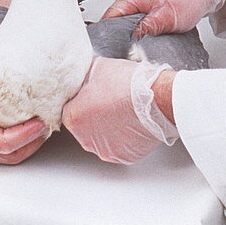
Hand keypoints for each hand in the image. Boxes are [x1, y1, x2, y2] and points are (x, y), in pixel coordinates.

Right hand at [0, 39, 47, 163]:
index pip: (2, 142)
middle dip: (33, 142)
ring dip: (26, 145)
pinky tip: (22, 125)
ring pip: (4, 157)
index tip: (41, 121)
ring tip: (41, 125)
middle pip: (9, 156)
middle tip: (49, 122)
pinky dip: (14, 142)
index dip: (26, 134)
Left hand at [63, 57, 177, 164]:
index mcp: (74, 117)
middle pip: (83, 125)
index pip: (68, 109)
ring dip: (107, 128)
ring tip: (121, 111)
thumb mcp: (97, 67)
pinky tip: (130, 122)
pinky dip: (123, 137)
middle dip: (93, 115)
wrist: (157, 98)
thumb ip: (83, 77)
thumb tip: (81, 76)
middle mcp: (85, 139)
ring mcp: (105, 150)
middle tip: (109, 101)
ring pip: (101, 138)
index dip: (80, 99)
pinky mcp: (124, 157)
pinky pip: (119, 146)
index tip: (92, 94)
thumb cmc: (129, 84)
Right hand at [102, 0, 225, 36]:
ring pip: (123, 19)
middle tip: (133, 48)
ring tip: (143, 40)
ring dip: (130, 31)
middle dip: (120, 35)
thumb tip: (129, 41)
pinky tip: (147, 32)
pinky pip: (131, 16)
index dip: (108, 36)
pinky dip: (137, 26)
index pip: (108, 18)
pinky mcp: (141, 0)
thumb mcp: (168, 18)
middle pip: (113, 19)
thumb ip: (146, 29)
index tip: (114, 49)